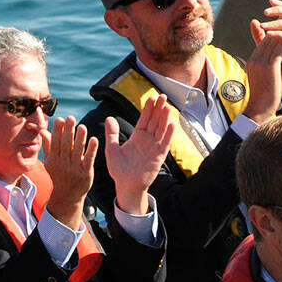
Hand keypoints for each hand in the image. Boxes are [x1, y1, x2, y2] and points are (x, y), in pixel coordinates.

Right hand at [41, 116, 97, 231]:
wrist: (68, 196)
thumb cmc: (59, 175)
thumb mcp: (51, 162)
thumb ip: (48, 145)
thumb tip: (43, 130)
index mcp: (54, 160)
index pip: (55, 143)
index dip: (57, 131)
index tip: (60, 119)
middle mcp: (63, 164)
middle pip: (66, 145)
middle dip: (68, 131)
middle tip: (71, 118)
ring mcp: (74, 169)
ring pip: (77, 151)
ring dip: (80, 138)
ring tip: (82, 126)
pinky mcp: (86, 174)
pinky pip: (88, 160)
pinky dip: (91, 150)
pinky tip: (94, 139)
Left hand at [107, 96, 173, 215]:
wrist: (126, 186)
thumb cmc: (119, 170)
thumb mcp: (112, 149)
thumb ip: (112, 134)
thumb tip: (109, 118)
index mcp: (137, 137)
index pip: (144, 120)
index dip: (148, 109)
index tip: (151, 98)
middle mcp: (147, 141)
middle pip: (155, 121)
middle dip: (159, 109)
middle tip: (163, 96)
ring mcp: (154, 148)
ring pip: (161, 130)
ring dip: (165, 118)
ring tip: (168, 106)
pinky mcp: (159, 157)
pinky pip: (165, 144)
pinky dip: (169, 134)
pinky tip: (172, 124)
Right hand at [242, 22, 281, 121]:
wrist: (259, 108)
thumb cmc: (261, 95)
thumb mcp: (260, 77)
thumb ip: (263, 65)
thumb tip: (269, 61)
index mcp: (252, 60)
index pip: (263, 42)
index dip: (274, 37)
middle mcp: (255, 59)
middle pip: (267, 39)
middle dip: (279, 33)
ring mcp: (262, 62)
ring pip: (273, 42)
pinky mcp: (270, 66)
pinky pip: (279, 49)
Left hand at [257, 0, 281, 102]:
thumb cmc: (276, 66)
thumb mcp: (266, 47)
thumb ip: (260, 35)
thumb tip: (253, 21)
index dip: (280, 5)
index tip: (270, 0)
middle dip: (279, 10)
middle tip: (265, 12)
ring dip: (276, 22)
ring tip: (263, 25)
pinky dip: (279, 34)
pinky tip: (268, 34)